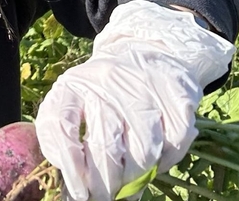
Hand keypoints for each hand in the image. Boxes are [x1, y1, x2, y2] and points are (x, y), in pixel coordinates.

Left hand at [35, 1, 235, 200]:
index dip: (70, 168)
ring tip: (129, 182)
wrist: (145, 52)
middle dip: (104, 184)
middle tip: (104, 196)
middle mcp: (107, 81)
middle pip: (106, 147)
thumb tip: (74, 183)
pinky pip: (174, 144)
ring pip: (143, 151)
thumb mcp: (73, 101)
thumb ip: (62, 137)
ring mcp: (145, 86)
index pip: (62, 127)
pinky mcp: (176, 95)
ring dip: (135, 176)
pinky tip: (156, 160)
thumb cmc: (102, 90)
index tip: (78, 192)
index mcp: (74, 83)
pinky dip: (166, 161)